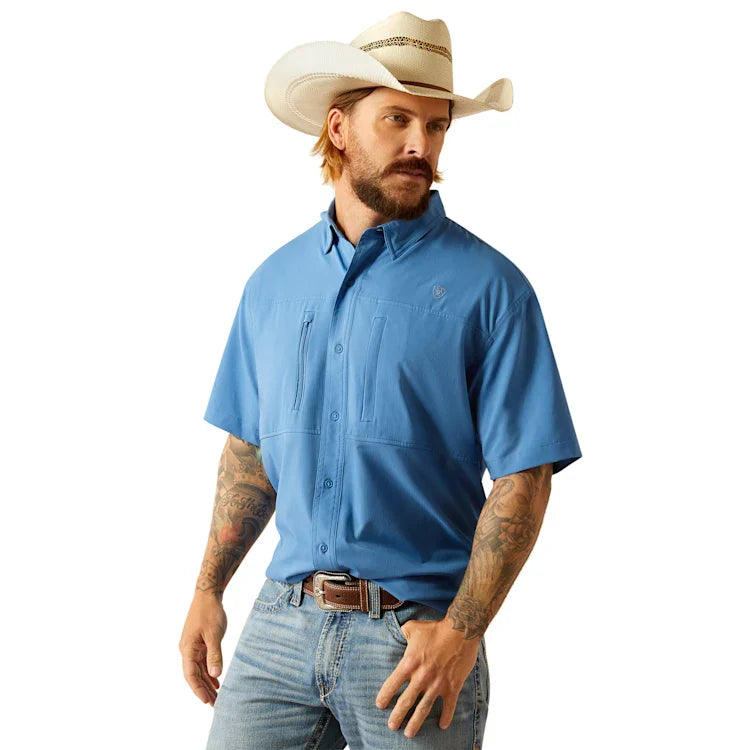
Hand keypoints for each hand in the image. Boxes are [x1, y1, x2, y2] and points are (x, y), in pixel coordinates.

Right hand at [179, 593, 226, 705]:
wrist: (207, 595)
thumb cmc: (210, 612)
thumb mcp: (214, 634)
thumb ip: (215, 654)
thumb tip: (215, 674)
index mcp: (187, 648)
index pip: (190, 675)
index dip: (198, 689)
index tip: (206, 701)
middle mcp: (187, 649)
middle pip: (194, 675)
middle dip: (204, 690)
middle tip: (215, 705)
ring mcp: (193, 646)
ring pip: (199, 669)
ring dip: (207, 682)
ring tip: (217, 697)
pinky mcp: (199, 642)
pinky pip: (203, 661)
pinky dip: (209, 671)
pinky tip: (216, 680)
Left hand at [375, 617, 480, 738]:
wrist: (461, 631)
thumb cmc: (435, 629)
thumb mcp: (413, 627)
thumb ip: (403, 632)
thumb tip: (399, 632)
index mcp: (409, 663)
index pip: (392, 683)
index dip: (385, 696)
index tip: (380, 705)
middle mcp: (421, 677)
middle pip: (405, 701)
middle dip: (397, 716)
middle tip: (391, 726)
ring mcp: (437, 684)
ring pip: (423, 709)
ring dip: (415, 723)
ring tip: (409, 733)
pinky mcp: (452, 686)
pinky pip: (448, 706)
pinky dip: (446, 717)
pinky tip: (442, 726)